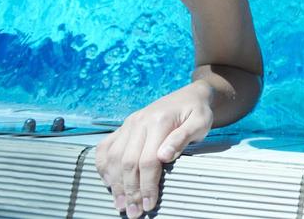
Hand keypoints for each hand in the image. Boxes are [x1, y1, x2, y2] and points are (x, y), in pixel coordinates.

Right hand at [95, 85, 212, 217]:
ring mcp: (128, 124)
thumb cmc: (197, 112)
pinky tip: (108, 183)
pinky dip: (103, 166)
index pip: (148, 160)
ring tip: (121, 204)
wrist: (190, 95)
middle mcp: (139, 122)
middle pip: (128, 162)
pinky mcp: (123, 127)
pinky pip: (105, 147)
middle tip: (133, 212)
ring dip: (115, 184)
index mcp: (159, 121)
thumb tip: (165, 156)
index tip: (149, 204)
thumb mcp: (200, 122)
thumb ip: (183, 138)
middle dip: (130, 191)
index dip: (147, 185)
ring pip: (113, 158)